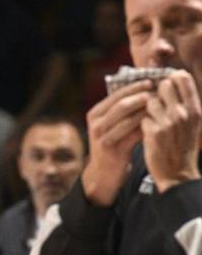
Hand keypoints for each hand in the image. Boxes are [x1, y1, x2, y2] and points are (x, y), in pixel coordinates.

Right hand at [82, 79, 152, 205]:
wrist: (103, 171)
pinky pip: (133, 135)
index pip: (116, 95)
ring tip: (159, 108)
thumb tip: (144, 88)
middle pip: (122, 105)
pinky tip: (156, 124)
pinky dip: (146, 128)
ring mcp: (102, 137)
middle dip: (142, 98)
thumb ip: (120, 109)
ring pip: (128, 120)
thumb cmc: (112, 144)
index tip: (151, 82)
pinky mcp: (112, 149)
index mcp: (94, 114)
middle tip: (157, 94)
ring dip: (147, 113)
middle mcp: (95, 124)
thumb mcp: (109, 124)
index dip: (134, 87)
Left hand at [142, 70, 201, 192]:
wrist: (177, 175)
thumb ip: (185, 104)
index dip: (171, 79)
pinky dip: (143, 124)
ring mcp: (168, 122)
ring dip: (148, 110)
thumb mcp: (193, 124)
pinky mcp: (153, 132)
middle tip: (157, 105)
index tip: (166, 86)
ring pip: (150, 101)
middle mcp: (183, 113)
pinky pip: (142, 118)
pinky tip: (148, 134)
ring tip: (153, 122)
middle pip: (164, 85)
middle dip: (158, 93)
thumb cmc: (183, 148)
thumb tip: (173, 80)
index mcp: (195, 109)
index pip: (183, 78)